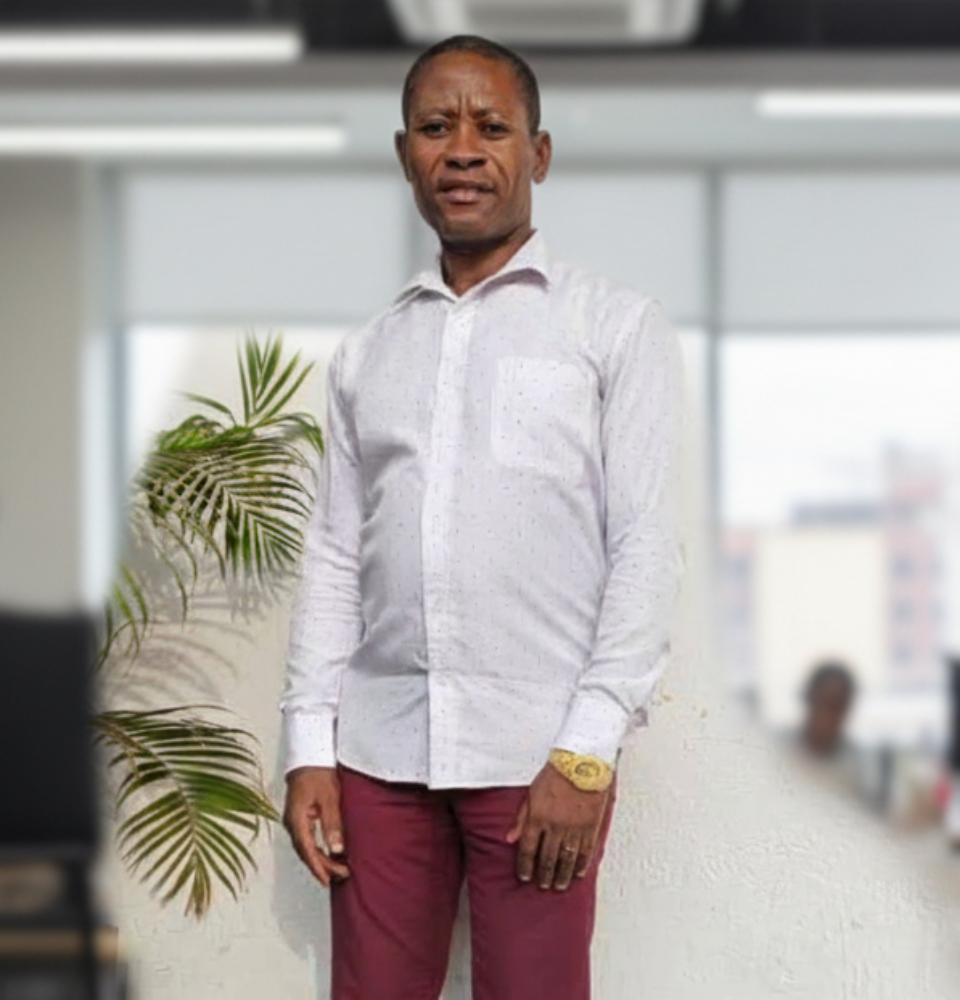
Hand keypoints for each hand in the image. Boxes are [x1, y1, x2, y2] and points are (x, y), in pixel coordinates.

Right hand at [283, 765, 350, 886]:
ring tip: (336, 871)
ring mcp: (294, 820)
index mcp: (296, 818)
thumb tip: (336, 849)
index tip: (328, 880)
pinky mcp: (299, 817)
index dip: (318, 866)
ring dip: (319, 860)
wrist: (309, 757)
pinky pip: (306, 839)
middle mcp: (291, 822)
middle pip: (305, 851)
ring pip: (305, 847)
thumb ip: (332, 824)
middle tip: (340, 876)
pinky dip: (317, 850)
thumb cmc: (319, 774)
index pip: (306, 849)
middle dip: (322, 866)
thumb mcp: (329, 798)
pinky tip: (328, 855)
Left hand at [505, 762, 610, 891]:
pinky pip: (585, 852)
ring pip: (566, 859)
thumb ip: (521, 818)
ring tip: (559, 885)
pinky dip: (581, 864)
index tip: (524, 876)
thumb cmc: (554, 774)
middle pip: (547, 858)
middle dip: (544, 875)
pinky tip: (578, 873)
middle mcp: (555, 827)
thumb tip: (509, 838)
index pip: (528, 849)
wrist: (581, 762)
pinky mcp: (590, 827)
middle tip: (542, 885)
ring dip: (562, 875)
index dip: (525, 866)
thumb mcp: (532, 793)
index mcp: (538, 818)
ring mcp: (574, 828)